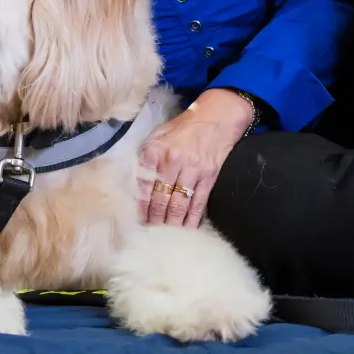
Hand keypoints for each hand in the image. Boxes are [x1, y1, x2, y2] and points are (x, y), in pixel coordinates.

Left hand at [137, 88, 253, 227]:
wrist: (216, 117)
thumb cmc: (184, 127)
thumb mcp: (159, 133)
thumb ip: (147, 155)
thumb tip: (136, 182)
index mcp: (155, 150)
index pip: (144, 186)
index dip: (141, 208)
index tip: (139, 222)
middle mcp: (173, 160)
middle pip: (161, 200)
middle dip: (156, 220)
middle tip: (152, 234)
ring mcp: (193, 169)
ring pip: (179, 205)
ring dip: (172, 223)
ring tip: (167, 236)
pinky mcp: (209, 175)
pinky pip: (198, 203)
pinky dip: (192, 219)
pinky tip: (187, 229)